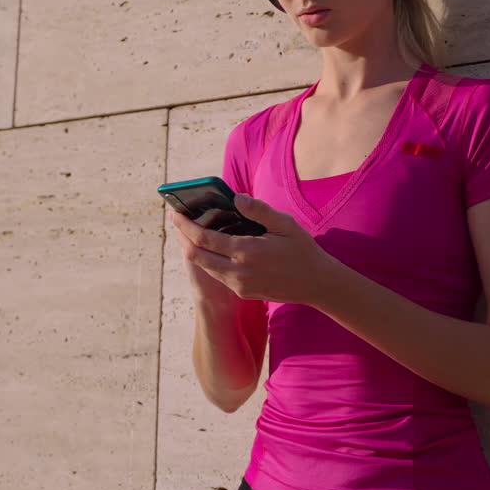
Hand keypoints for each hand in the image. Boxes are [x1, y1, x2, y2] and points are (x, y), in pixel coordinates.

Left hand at [169, 194, 337, 305]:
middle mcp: (238, 271)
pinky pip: (218, 274)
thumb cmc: (301, 250)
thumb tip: (235, 197)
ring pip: (205, 266)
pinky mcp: (242, 292)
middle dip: (183, 237)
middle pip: (196, 255)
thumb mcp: (284, 224)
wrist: (315, 284)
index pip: (203, 238)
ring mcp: (239, 285)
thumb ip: (258, 210)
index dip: (185, 225)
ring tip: (191, 231)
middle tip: (178, 220)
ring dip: (195, 249)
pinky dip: (210, 259)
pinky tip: (212, 246)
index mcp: (246, 252)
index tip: (174, 212)